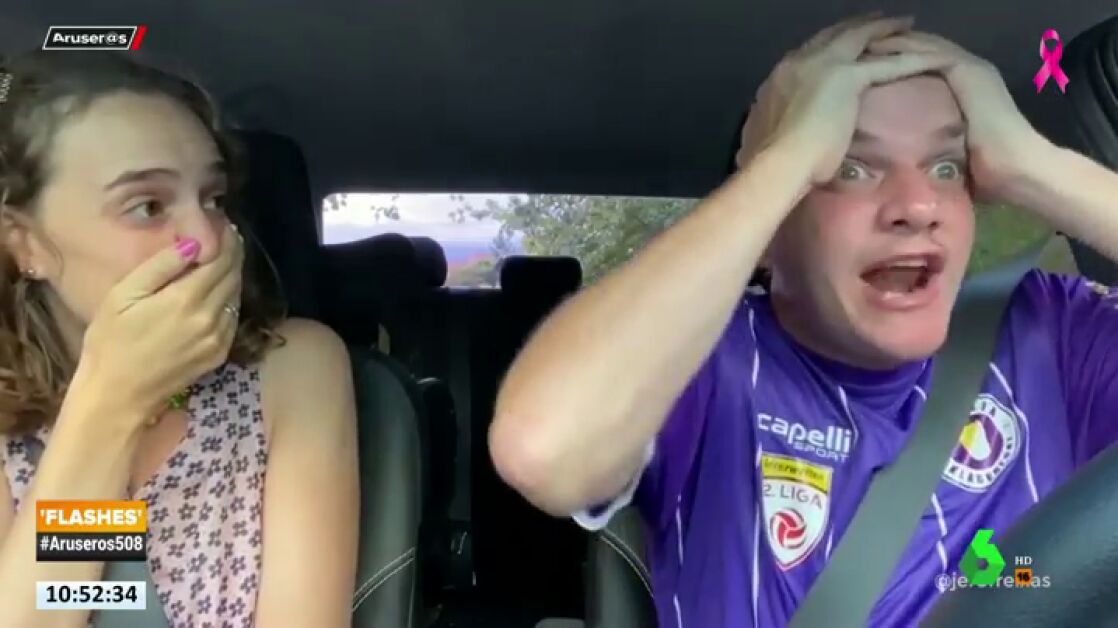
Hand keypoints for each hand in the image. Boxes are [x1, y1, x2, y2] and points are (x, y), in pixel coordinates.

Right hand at [78, 223, 244, 421]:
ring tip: (222, 259)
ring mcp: (219, 338)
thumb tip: (194, 243)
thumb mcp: (125, 295)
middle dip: (233, 253)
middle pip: (234, 275)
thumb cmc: (111, 340)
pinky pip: (233, 318)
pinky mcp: (219, 353)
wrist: (118, 394)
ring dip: (233, 275)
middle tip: (226, 236)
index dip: (227, 239)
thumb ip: (162, 266)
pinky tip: (217, 292)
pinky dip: (229, 299)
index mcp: (187, 299)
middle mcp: (211, 317)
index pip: (222, 259)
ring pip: (236, 296)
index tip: (224, 224)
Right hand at [736, 15, 953, 185]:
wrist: (779, 161)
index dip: (831, 43)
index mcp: (782, 75)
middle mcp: (800, 61)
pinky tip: (930, 57)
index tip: (843, 43)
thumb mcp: (772, 131)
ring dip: (884, 29)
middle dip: (858, 27)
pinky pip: (887, 64)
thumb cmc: (774, 158)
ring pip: (860, 37)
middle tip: (879, 21)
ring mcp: (823, 64)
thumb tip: (786, 131)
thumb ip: (784, 122)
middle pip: (835, 35)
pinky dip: (910, 59)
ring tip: (905, 24)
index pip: (811, 50)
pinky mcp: (847, 77)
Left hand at [866, 31, 1049, 197]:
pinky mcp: (972, 74)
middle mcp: (972, 69)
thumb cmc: (989, 170)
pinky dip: (908, 51)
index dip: (898, 56)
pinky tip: (882, 51)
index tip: (867, 58)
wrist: (1018, 169)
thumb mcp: (954, 147)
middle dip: (893, 42)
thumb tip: (909, 158)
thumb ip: (935, 141)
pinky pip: (935, 55)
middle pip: (925, 46)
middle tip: (860, 42)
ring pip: (927, 45)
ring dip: (895, 42)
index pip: (927, 60)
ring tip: (864, 41)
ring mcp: (974, 69)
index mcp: (968, 84)